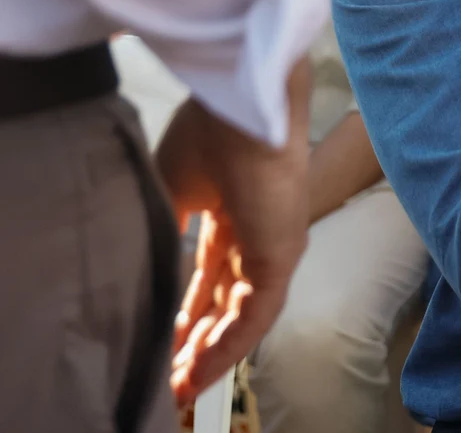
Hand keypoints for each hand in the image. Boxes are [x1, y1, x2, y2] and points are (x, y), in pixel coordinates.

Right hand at [156, 65, 312, 401]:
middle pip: (226, 301)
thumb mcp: (172, 191)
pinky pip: (256, 314)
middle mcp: (256, 236)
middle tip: (173, 374)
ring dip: (213, 352)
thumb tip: (142, 267)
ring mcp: (273, 248)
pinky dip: (231, 345)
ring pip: (243, 315)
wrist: (243, 112)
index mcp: (230, 217)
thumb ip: (166, 230)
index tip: (165, 339)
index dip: (186, 308)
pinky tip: (205, 368)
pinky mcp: (282, 256)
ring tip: (185, 384)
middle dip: (199, 340)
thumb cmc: (209, 137)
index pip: (210, 275)